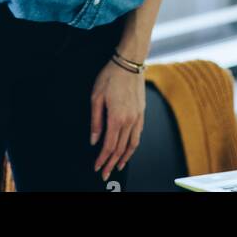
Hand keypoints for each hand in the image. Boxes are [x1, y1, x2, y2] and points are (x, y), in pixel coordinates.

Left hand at [90, 57, 144, 181]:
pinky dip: (133, 146)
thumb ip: (96, 121)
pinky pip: (138, 135)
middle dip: (112, 163)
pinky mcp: (142, 113)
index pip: (109, 145)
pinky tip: (129, 149)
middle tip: (106, 173)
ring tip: (118, 166)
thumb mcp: (96, 97)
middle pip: (121, 149)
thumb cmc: (111, 76)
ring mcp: (138, 117)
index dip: (102, 159)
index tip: (97, 167)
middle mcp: (130, 120)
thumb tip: (94, 139)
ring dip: (125, 158)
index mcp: (117, 118)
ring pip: (132, 144)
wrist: (130, 63)